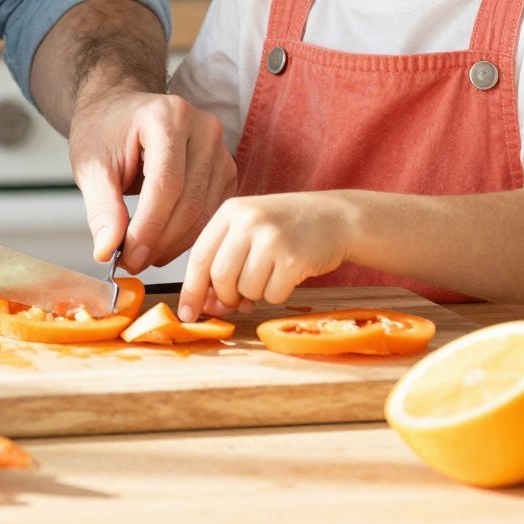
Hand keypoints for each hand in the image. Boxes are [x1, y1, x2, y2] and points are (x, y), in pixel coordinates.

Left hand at [68, 89, 232, 272]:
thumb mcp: (91, 165)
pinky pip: (212, 212)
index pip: (166, 184)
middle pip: (190, 200)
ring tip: (144, 255)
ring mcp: (220, 148)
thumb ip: (101, 207)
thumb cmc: (104, 130)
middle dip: (160, 241)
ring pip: (205, 212)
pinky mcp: (225, 169)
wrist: (119, 110)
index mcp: (167, 117)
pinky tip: (163, 243)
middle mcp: (202, 128)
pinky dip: (189, 235)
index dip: (148, 228)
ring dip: (175, 244)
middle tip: (132, 262)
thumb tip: (107, 250)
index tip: (127, 257)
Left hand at [177, 193, 351, 322]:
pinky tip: (289, 274)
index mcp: (231, 211)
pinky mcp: (294, 258)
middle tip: (240, 299)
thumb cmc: (287, 227)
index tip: (186, 313)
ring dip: (256, 293)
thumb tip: (205, 305)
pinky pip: (272, 295)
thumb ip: (224, 261)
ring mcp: (272, 238)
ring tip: (272, 272)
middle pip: (220, 277)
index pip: (199, 257)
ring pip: (246, 289)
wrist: (336, 217)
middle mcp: (249, 221)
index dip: (191, 290)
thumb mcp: (250, 231)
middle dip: (227, 297)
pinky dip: (278, 294)